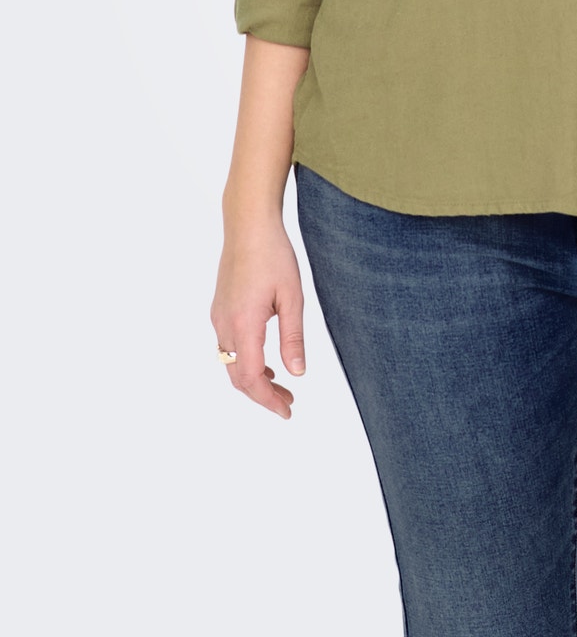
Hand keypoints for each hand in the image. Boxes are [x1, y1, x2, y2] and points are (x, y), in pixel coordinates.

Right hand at [210, 218, 306, 418]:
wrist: (248, 225)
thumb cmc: (274, 255)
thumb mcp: (292, 297)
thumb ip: (293, 338)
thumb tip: (298, 373)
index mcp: (243, 324)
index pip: (251, 378)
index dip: (268, 400)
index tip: (287, 411)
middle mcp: (225, 325)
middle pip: (237, 377)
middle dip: (262, 395)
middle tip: (288, 403)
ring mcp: (218, 317)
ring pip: (231, 364)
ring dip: (253, 380)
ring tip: (281, 386)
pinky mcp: (219, 309)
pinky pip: (228, 347)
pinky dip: (245, 362)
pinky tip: (266, 362)